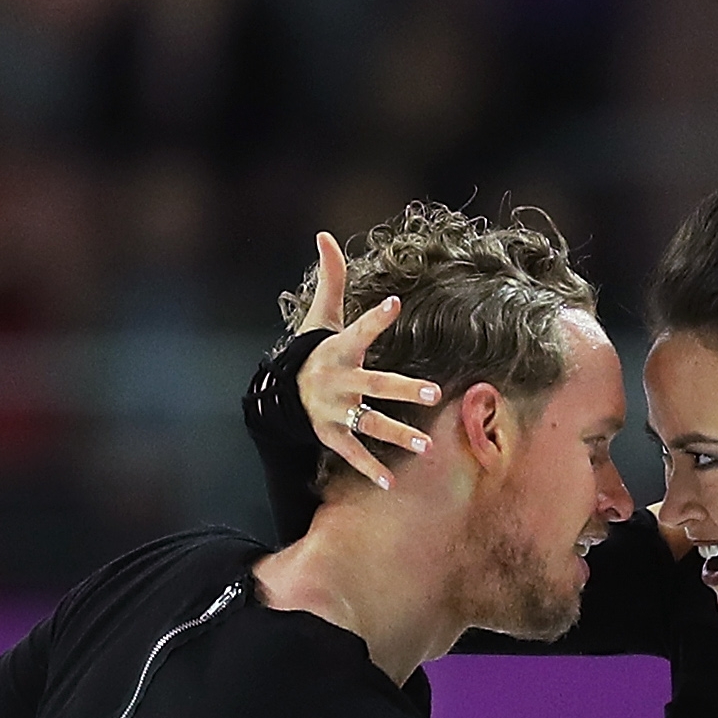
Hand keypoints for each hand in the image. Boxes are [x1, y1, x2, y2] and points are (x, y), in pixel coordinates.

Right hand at [294, 231, 441, 488]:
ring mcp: (336, 412)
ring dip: (398, 435)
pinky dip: (370, 469)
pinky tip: (391, 483)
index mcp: (340, 350)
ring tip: (426, 446)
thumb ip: (332, 278)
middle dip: (404, 390)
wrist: (282, 394)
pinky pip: (353, 454)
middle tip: (435, 393)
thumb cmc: (314, 351)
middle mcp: (339, 382)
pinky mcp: (332, 435)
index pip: (361, 331)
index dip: (376, 319)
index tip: (394, 305)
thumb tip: (323, 234)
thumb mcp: (320, 316)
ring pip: (371, 423)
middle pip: (376, 385)